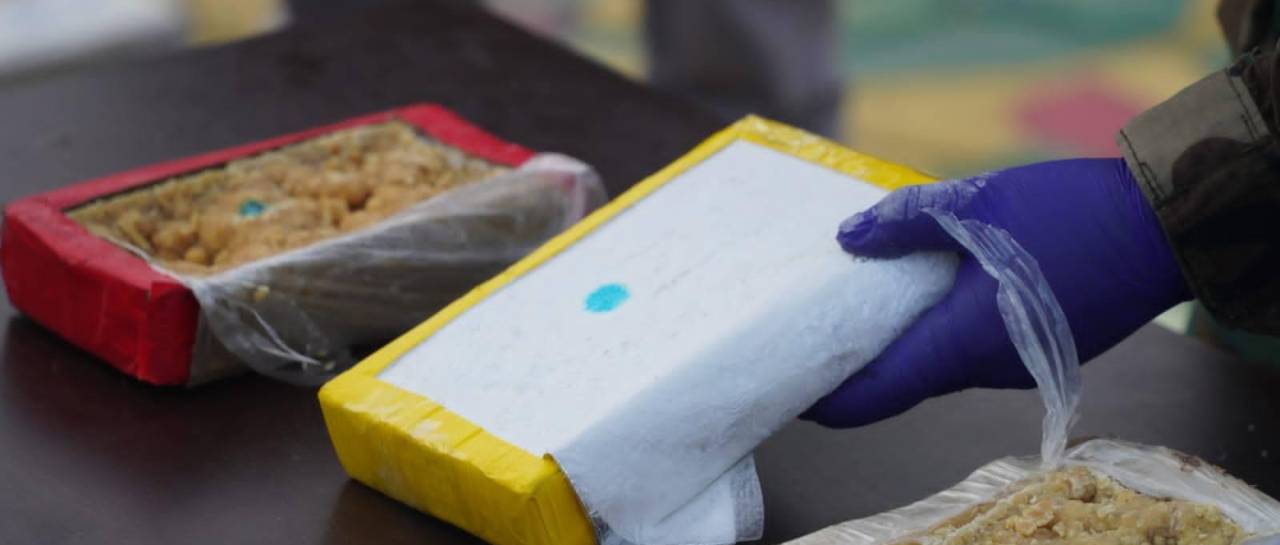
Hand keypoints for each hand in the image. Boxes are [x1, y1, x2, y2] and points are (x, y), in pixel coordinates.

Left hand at [803, 158, 1189, 427]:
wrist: (1166, 229)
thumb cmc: (1071, 216)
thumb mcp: (977, 203)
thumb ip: (904, 221)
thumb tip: (845, 238)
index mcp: (960, 344)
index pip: (876, 394)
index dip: (827, 401)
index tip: (788, 390)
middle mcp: (983, 368)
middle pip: (900, 384)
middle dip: (853, 368)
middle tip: (807, 337)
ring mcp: (1015, 362)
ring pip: (934, 365)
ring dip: (895, 346)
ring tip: (850, 307)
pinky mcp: (1036, 346)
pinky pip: (967, 350)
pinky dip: (932, 332)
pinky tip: (914, 293)